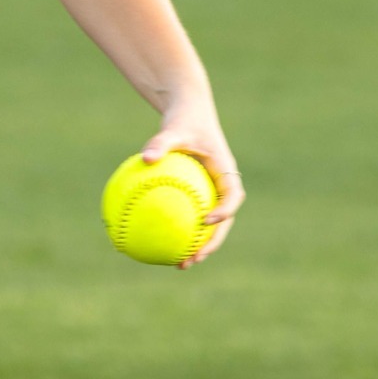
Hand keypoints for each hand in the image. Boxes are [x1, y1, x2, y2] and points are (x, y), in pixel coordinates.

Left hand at [139, 114, 243, 268]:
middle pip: (223, 221)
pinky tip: (157, 244)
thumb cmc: (183, 120)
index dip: (225, 211)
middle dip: (212, 243)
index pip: (232, 196)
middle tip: (195, 258)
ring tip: (179, 265)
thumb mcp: (173, 128)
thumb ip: (160, 143)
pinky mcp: (197, 196)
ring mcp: (211, 193)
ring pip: (208, 226)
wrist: (188, 113)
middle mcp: (221, 187)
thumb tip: (145, 158)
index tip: (208, 220)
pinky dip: (178, 230)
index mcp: (225, 172)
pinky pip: (189, 216)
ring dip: (197, 246)